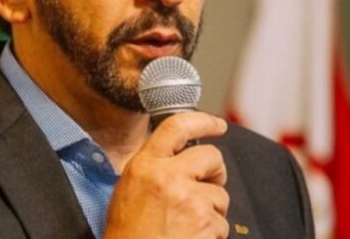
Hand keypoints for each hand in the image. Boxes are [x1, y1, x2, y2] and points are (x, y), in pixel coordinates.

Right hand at [104, 112, 229, 238]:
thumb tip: (182, 159)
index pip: (177, 126)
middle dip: (215, 172)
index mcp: (145, 166)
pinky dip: (212, 234)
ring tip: (187, 227)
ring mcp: (189, 199)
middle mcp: (167, 176)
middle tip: (208, 187)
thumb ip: (154, 170)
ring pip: (219, 195)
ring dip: (211, 211)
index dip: (203, 121)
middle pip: (211, 157)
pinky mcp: (205, 222)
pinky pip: (222, 223)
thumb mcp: (129, 191)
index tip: (217, 125)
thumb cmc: (127, 236)